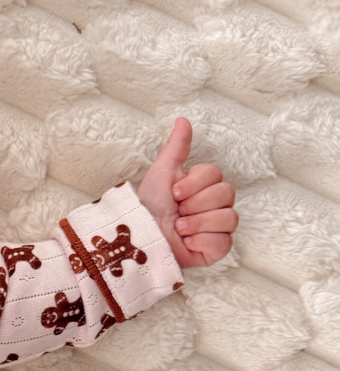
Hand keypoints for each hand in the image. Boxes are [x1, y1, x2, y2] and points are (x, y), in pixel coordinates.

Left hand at [136, 117, 236, 268]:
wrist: (141, 237)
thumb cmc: (149, 205)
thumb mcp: (162, 172)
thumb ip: (177, 148)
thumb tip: (183, 120)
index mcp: (204, 187)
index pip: (217, 175)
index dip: (194, 184)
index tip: (174, 193)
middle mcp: (215, 206)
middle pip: (226, 194)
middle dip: (195, 203)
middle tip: (177, 211)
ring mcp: (218, 229)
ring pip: (229, 218)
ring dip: (197, 223)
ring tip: (178, 228)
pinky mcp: (216, 250)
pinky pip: (223, 242)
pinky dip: (201, 242)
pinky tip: (186, 243)